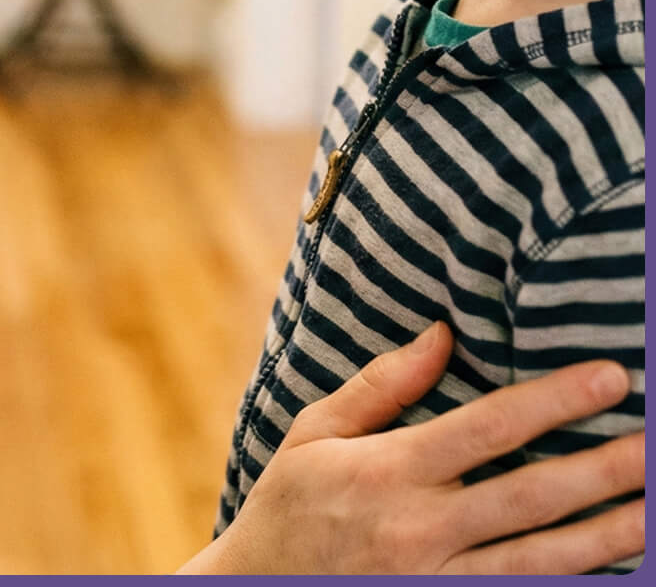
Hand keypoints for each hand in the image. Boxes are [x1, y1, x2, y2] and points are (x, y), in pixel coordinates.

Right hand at [180, 322, 644, 573]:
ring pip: (542, 558)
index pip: (487, 427)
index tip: (610, 378)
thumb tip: (442, 334)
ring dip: (608, 534)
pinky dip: (569, 578)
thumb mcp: (312, 434)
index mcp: (385, 470)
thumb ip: (379, 385)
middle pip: (530, 495)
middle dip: (604, 469)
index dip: (553, 402)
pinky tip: (609, 560)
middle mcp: (417, 526)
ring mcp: (434, 576)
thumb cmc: (286, 507)